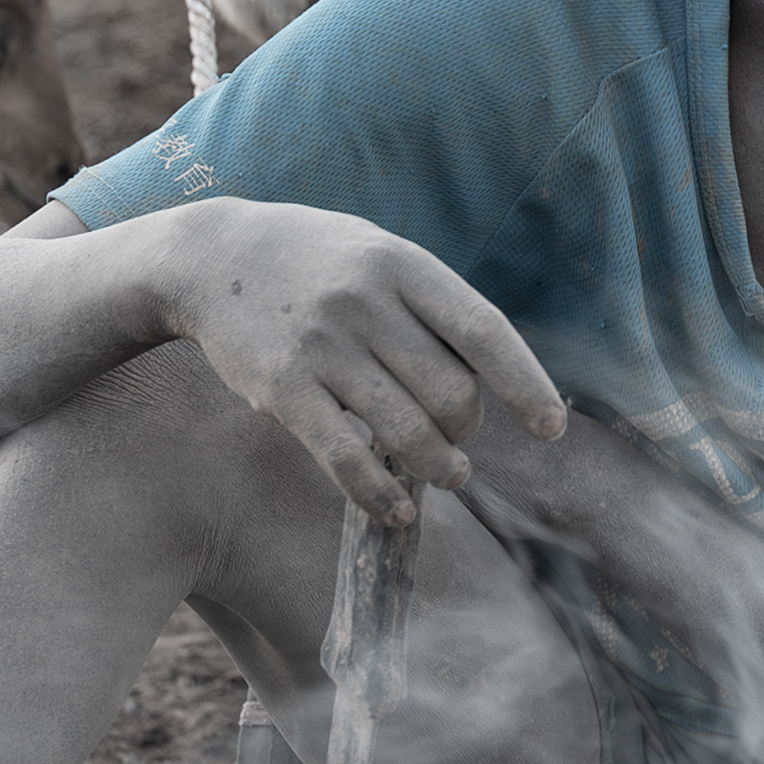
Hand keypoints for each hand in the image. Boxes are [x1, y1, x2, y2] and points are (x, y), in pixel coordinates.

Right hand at [163, 198, 564, 523]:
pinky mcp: (282, 388)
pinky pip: (346, 458)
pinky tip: (397, 510)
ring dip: (438, 468)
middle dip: (468, 429)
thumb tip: (489, 376)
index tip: (552, 427)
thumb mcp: (377, 253)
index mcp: (402, 264)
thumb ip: (430, 303)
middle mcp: (366, 302)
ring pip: (407, 433)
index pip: (483, 331)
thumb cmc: (315, 261)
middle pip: (451, 393)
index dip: (525, 384)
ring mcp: (323, 346)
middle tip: (459, 436)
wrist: (211, 255)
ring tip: (446, 474)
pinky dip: (379, 495)